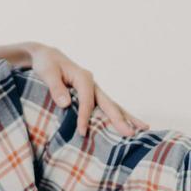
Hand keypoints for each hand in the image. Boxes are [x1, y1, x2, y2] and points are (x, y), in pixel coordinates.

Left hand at [25, 42, 147, 137]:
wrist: (47, 57)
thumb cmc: (46, 64)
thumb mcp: (47, 72)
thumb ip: (56, 88)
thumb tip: (66, 104)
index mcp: (83, 77)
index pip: (87, 100)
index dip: (85, 116)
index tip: (82, 132)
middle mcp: (92, 83)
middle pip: (108, 103)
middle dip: (119, 119)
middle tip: (130, 133)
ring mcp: (94, 89)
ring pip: (113, 105)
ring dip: (127, 117)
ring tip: (144, 128)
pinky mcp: (92, 95)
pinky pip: (106, 107)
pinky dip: (117, 116)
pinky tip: (128, 125)